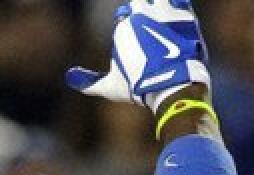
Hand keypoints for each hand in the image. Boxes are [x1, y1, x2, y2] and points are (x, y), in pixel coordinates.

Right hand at [66, 1, 210, 111]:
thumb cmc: (139, 87)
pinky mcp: (185, 15)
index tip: (133, 39)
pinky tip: (176, 16)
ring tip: (160, 21)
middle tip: (146, 26)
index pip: (123, 16)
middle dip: (140, 10)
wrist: (173, 85)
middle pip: (139, 1)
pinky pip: (180, 1)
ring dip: (158, 5)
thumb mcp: (110, 87)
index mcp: (122, 27)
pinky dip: (177, 6)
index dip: (127, 23)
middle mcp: (141, 14)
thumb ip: (89, 81)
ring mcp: (164, 13)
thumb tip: (69, 76)